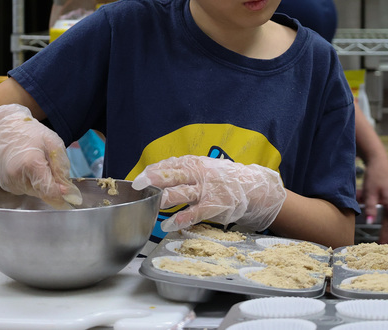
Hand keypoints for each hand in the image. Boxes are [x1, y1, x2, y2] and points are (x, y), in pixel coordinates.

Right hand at [0, 104, 81, 208]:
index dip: (62, 194)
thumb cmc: (31, 133)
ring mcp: (9, 181)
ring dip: (41, 184)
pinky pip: (24, 189)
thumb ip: (61, 167)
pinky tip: (28, 168)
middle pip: (43, 192)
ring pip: (34, 192)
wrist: (4, 129)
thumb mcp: (54, 143)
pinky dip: (31, 183)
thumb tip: (67, 190)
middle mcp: (16, 176)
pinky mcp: (5, 184)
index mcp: (30, 163)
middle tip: (51, 167)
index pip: (49, 191)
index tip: (71, 193)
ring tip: (37, 164)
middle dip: (52, 186)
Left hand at [132, 156, 286, 232]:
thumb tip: (153, 173)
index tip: (137, 178)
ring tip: (152, 204)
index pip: (169, 165)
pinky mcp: (215, 206)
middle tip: (138, 185)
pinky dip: (182, 218)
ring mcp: (207, 190)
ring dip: (165, 198)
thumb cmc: (220, 178)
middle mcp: (199, 174)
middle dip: (154, 180)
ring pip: (183, 193)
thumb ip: (180, 170)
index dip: (152, 171)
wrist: (250, 186)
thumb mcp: (201, 167)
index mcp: (194, 163)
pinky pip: (196, 213)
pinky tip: (169, 224)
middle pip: (173, 176)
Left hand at [360, 154, 387, 243]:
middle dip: (387, 233)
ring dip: (380, 222)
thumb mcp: (370, 191)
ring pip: (387, 215)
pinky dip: (375, 209)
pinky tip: (364, 201)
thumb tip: (371, 222)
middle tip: (382, 245)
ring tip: (377, 231)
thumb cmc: (376, 174)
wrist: (378, 160)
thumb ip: (371, 207)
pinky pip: (383, 207)